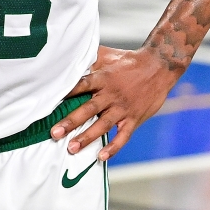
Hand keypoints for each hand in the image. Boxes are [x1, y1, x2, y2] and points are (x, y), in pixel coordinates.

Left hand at [49, 45, 181, 160]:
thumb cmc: (129, 60)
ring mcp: (123, 108)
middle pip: (88, 109)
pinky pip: (123, 136)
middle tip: (55, 133)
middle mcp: (111, 94)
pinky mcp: (134, 118)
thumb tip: (69, 53)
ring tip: (71, 148)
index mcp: (103, 78)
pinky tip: (101, 157)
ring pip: (103, 125)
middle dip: (70, 122)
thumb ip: (89, 57)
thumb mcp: (107, 54)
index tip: (50, 102)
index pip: (81, 85)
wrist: (158, 67)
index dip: (66, 93)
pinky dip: (113, 147)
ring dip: (87, 137)